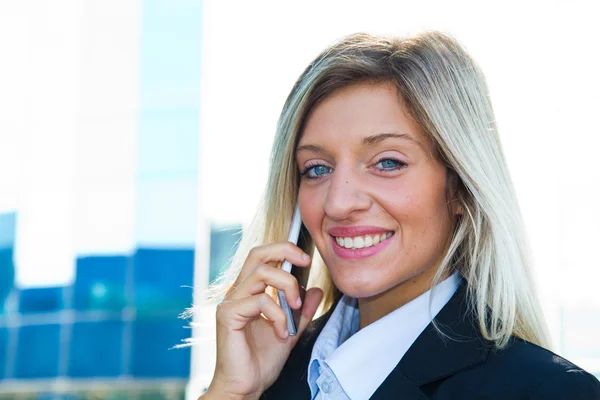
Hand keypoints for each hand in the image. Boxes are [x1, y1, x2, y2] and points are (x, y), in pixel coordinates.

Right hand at [204, 243, 322, 398]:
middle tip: (305, 262)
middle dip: (285, 251)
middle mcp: (237, 292)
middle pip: (257, 254)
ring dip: (287, 287)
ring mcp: (230, 302)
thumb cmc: (261, 362)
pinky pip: (260, 301)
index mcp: (249, 292)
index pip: (262, 257)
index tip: (306, 259)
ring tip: (295, 308)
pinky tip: (281, 333)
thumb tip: (315, 290)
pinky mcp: (228, 315)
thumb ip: (301, 311)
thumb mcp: (290, 331)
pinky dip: (278, 315)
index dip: (284, 249)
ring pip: (262, 273)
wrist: (246, 387)